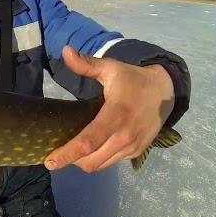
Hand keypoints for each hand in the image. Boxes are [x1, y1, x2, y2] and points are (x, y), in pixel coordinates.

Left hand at [45, 46, 174, 172]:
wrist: (165, 91)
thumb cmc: (132, 79)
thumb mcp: (111, 68)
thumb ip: (87, 64)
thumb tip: (65, 51)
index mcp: (116, 116)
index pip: (88, 142)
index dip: (67, 154)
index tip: (49, 162)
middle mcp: (124, 136)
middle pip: (91, 161)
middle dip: (71, 160)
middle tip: (57, 154)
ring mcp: (132, 147)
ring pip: (100, 165)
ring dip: (84, 162)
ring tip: (72, 152)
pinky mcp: (136, 152)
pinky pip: (111, 163)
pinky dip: (98, 160)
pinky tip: (91, 149)